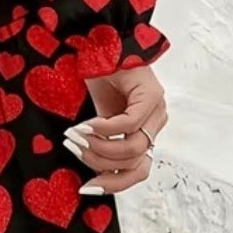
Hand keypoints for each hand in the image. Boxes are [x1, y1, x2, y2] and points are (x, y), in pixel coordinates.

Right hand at [61, 64, 166, 195]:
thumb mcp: (97, 119)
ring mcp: (157, 109)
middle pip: (137, 165)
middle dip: (101, 165)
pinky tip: (84, 125)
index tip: (86, 188)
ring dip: (99, 147)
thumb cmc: (96, 78)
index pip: (138, 171)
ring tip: (76, 136)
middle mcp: (156, 123)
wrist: (98, 45)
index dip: (114, 185)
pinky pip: (128, 124)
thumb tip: (89, 174)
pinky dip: (104, 129)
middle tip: (75, 151)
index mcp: (145, 132)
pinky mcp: (151, 94)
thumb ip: (101, 142)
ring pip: (133, 148)